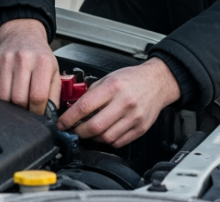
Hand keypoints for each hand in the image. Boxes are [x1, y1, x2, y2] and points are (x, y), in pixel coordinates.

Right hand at [0, 18, 59, 115]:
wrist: (22, 35)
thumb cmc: (39, 55)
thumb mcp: (54, 71)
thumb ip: (54, 94)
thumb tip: (49, 116)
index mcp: (42, 62)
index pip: (38, 96)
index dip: (38, 111)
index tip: (38, 115)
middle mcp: (23, 59)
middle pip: (19, 99)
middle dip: (24, 110)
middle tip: (27, 109)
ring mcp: (5, 61)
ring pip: (4, 97)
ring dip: (11, 105)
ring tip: (18, 100)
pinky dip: (0, 98)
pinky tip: (8, 92)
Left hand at [56, 58, 180, 147]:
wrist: (158, 81)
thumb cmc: (132, 78)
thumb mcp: (109, 77)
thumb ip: (92, 93)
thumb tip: (74, 110)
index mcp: (113, 87)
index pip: (85, 107)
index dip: (69, 118)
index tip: (61, 123)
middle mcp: (124, 102)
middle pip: (94, 126)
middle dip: (79, 132)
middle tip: (74, 130)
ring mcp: (134, 117)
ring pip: (105, 138)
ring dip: (93, 138)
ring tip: (90, 131)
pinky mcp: (140, 128)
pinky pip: (118, 142)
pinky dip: (107, 141)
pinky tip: (105, 133)